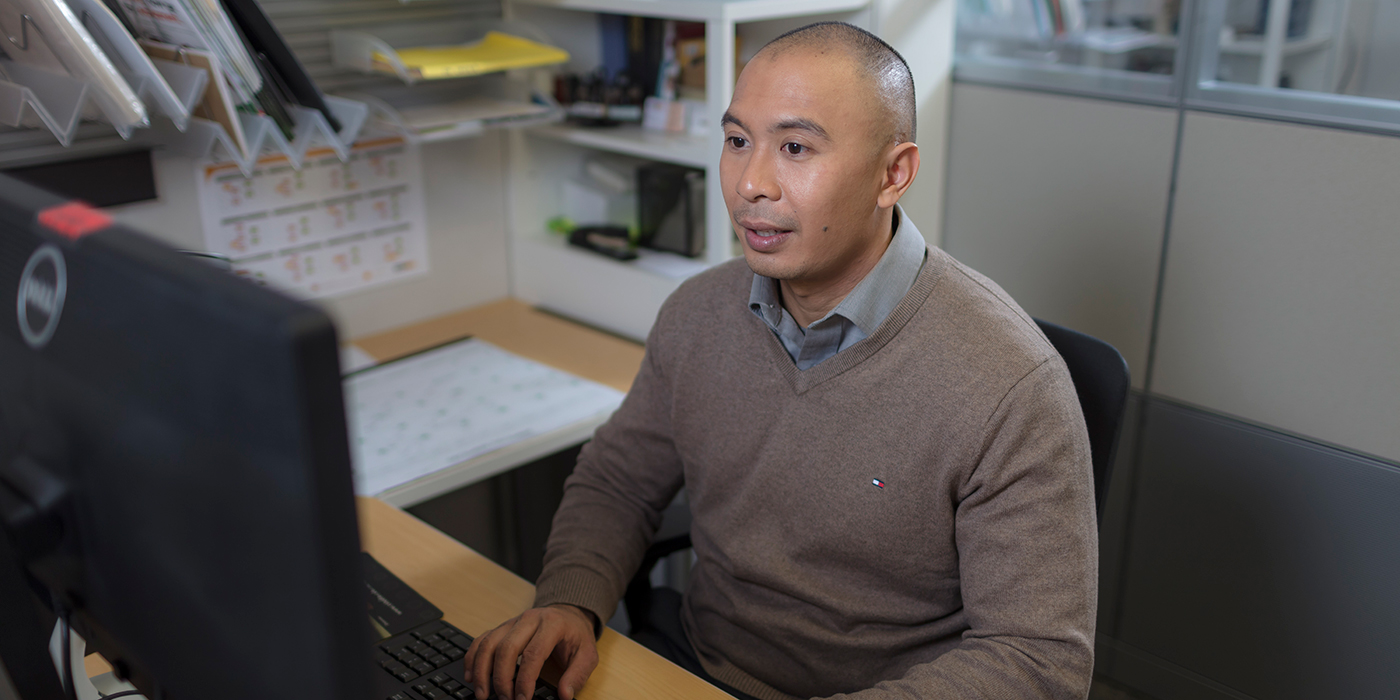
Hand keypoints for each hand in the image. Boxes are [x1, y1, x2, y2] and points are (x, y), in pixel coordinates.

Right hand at [463, 604, 598, 699]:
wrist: (568, 613)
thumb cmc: (575, 635)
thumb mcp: (588, 654)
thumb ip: (578, 675)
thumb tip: (565, 695)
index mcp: (552, 624)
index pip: (533, 653)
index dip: (525, 679)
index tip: (522, 699)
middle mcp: (529, 620)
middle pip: (507, 647)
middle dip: (502, 678)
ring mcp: (513, 622)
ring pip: (489, 642)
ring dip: (482, 670)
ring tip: (483, 694)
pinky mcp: (502, 627)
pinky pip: (482, 639)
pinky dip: (473, 657)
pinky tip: (471, 676)